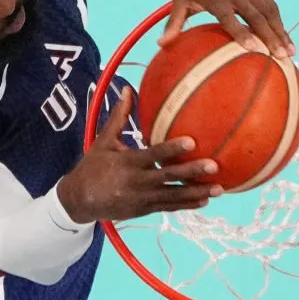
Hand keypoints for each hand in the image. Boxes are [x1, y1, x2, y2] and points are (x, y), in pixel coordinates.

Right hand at [58, 87, 222, 223]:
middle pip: (168, 177)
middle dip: (192, 172)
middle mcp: (136, 182)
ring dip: (196, 193)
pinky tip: (204, 201)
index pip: (153, 154)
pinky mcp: (144, 210)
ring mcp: (141, 198)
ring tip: (219, 189)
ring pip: (173, 196)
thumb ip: (119, 117)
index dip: (172, 148)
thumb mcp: (103, 141)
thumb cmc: (92, 167)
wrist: (79, 200)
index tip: (192, 142)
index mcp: (127, 162)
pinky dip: (186, 205)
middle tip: (214, 166)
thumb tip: (127, 89)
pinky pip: (169, 207)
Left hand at [158, 0, 294, 57]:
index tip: (253, 49)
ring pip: (269, 10)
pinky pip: (271, 3)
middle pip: (255, 15)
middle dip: (269, 36)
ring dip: (281, 31)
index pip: (229, 17)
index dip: (241, 32)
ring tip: (290, 52)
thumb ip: (174, 23)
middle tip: (280, 56)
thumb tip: (160, 44)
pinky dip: (279, 21)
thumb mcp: (179, 0)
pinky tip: (286, 38)